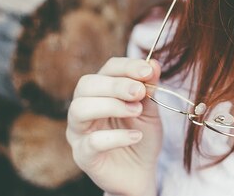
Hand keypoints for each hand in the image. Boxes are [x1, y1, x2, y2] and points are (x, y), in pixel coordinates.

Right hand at [66, 57, 162, 195]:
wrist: (141, 170)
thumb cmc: (142, 133)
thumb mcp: (150, 108)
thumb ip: (149, 87)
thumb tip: (154, 63)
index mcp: (101, 90)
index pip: (107, 69)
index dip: (127, 66)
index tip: (148, 71)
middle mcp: (84, 106)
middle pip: (87, 84)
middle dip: (116, 85)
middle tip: (140, 92)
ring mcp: (79, 131)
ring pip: (79, 109)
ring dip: (111, 105)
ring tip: (137, 111)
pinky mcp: (82, 155)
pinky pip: (91, 142)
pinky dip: (115, 136)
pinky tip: (136, 136)